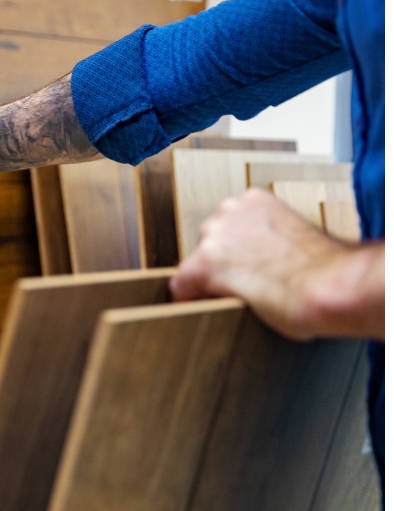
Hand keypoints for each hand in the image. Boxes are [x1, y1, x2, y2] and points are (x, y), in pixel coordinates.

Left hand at [171, 188, 383, 340]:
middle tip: (248, 284)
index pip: (227, 226)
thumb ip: (269, 240)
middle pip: (209, 242)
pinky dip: (193, 301)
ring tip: (242, 298)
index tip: (250, 268)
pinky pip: (182, 288)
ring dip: (211, 281)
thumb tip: (264, 260)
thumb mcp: (296, 237)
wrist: (329, 284)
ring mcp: (213, 238)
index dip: (237, 253)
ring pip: (195, 264)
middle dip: (224, 263)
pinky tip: (213, 310)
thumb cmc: (326, 270)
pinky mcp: (202, 266)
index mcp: (253, 200)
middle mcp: (228, 211)